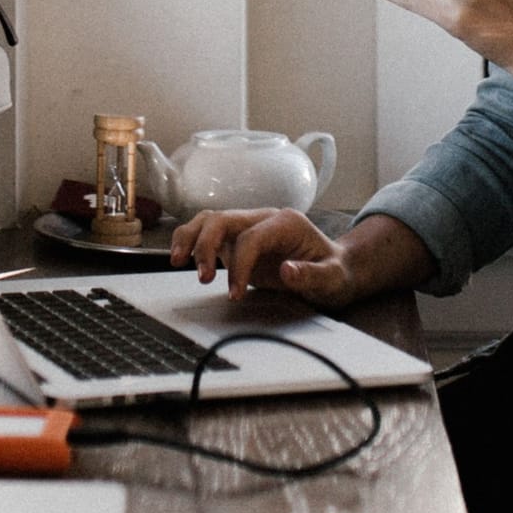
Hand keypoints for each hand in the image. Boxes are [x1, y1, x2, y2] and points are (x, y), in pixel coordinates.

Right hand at [170, 208, 360, 306]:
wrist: (335, 269)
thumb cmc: (335, 272)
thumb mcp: (334, 278)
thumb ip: (313, 275)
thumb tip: (288, 270)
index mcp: (286, 223)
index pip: (251, 237)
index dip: (239, 265)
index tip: (235, 293)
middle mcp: (264, 219)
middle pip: (223, 219)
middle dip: (206, 246)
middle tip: (202, 278)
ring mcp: (248, 227)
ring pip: (209, 220)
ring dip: (190, 239)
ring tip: (176, 261)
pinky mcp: (237, 240)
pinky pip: (207, 233)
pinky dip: (191, 242)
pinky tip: (181, 258)